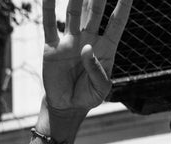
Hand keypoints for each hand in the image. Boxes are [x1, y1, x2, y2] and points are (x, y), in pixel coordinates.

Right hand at [40, 0, 135, 120]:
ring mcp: (70, 41)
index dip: (122, 7)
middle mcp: (88, 39)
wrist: (67, 106)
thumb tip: (87, 48)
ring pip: (72, 13)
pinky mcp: (52, 46)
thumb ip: (98, 71)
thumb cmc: (88, 96)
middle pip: (94, 12)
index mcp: (105, 48)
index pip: (116, 23)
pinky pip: (49, 24)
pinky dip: (47, 7)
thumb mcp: (101, 89)